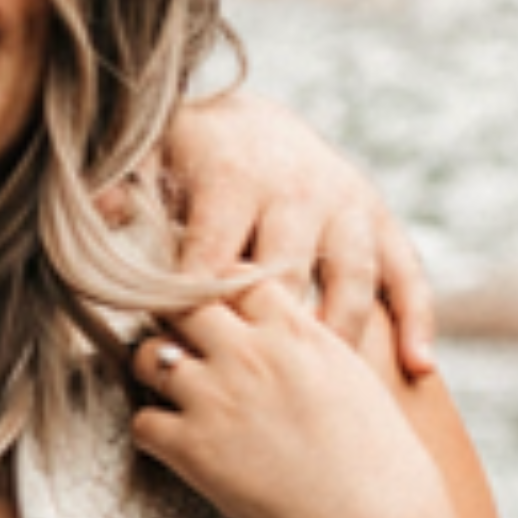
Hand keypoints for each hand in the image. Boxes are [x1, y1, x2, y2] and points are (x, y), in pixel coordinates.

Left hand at [127, 284, 461, 517]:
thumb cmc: (379, 461)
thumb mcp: (355, 378)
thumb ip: (314, 345)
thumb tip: (294, 335)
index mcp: (294, 331)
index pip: (236, 278)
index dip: (224, 295)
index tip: (223, 314)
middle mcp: (249, 354)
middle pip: (181, 305)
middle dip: (177, 320)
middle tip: (182, 344)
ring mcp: (215, 398)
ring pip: (149, 357)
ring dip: (155, 371)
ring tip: (172, 392)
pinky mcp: (192, 448)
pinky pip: (143, 421)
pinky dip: (154, 431)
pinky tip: (175, 444)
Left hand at [147, 92, 435, 380]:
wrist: (255, 123)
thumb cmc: (191, 159)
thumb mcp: (150, 158)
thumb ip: (125, 186)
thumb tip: (99, 207)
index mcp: (237, 176)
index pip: (213, 257)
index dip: (195, 311)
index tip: (182, 359)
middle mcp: (299, 190)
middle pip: (286, 276)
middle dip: (268, 336)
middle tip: (251, 395)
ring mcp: (347, 207)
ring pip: (351, 281)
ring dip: (342, 336)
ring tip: (332, 393)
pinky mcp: (382, 222)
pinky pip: (408, 272)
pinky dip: (419, 319)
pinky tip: (419, 368)